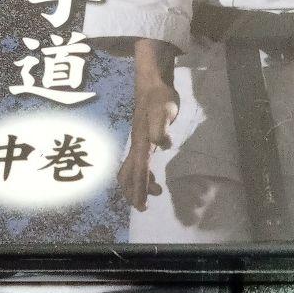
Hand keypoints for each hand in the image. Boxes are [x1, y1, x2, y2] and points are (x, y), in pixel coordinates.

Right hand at [118, 40, 178, 211]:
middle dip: (134, 192)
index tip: (142, 206)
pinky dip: (143, 174)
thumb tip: (163, 144)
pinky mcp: (141, 139)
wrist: (151, 84)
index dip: (140, 189)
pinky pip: (138, 163)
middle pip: (129, 175)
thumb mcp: (164, 111)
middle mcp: (136, 145)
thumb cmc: (159, 98)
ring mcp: (137, 142)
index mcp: (140, 142)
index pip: (140, 171)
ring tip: (156, 191)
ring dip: (140, 184)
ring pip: (132, 170)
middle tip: (144, 208)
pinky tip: (152, 176)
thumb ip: (161, 128)